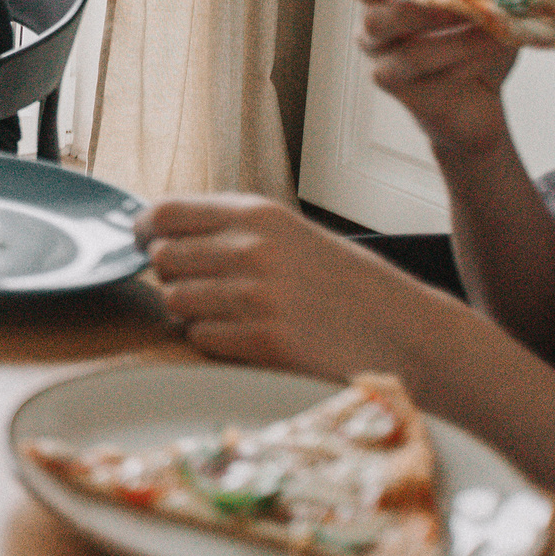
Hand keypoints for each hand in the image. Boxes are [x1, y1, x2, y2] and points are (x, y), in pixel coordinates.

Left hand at [137, 193, 452, 376]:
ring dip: (195, 312)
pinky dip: (216, 342)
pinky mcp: (264, 342)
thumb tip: (155, 232)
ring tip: (238, 315)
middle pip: (162, 260)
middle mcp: (252, 249)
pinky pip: (201, 339)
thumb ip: (228, 229)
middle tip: (208, 288)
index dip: (145, 231)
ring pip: (176, 302)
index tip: (144, 243)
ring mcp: (257, 297)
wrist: (410, 334)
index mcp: (257, 214)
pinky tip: (253, 339)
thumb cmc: (345, 286)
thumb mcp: (291, 234)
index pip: (164, 213)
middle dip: (175, 276)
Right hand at [313, 0, 516, 158]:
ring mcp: (384, 64)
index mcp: (386, 2)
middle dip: (419, 11)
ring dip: (458, 41)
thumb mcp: (480, 7)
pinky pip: (431, 78)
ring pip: (411, 52)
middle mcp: (375, 32)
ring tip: (495, 34)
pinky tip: (487, 58)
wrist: (479, 105)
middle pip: (377, 17)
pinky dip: (465, 64)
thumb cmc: (473, 47)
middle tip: (461, 5)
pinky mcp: (403, 94)